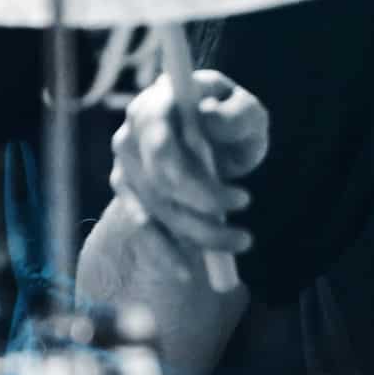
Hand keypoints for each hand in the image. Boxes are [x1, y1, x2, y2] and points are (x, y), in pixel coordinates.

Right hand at [109, 70, 268, 262]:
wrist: (218, 140)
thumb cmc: (233, 121)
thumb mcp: (248, 111)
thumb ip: (236, 112)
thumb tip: (208, 116)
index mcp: (158, 103)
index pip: (159, 142)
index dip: (192, 176)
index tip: (242, 199)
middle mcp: (132, 134)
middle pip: (160, 182)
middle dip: (206, 209)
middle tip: (248, 222)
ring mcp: (125, 166)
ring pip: (158, 210)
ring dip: (200, 234)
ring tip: (242, 241)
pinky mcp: (128, 196)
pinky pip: (142, 230)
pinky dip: (164, 253)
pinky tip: (186, 271)